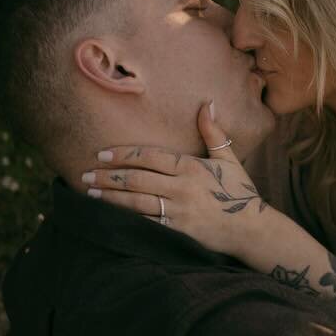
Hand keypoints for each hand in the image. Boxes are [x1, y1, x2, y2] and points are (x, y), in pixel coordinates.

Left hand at [78, 103, 267, 251]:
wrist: (251, 229)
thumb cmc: (239, 193)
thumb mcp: (228, 160)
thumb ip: (213, 133)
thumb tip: (207, 104)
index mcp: (191, 167)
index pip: (149, 156)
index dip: (123, 154)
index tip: (102, 154)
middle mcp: (182, 187)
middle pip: (136, 178)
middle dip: (107, 175)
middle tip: (84, 172)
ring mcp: (178, 211)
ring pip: (135, 201)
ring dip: (110, 196)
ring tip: (89, 191)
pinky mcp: (176, 231)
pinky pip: (145, 223)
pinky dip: (124, 217)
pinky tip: (107, 214)